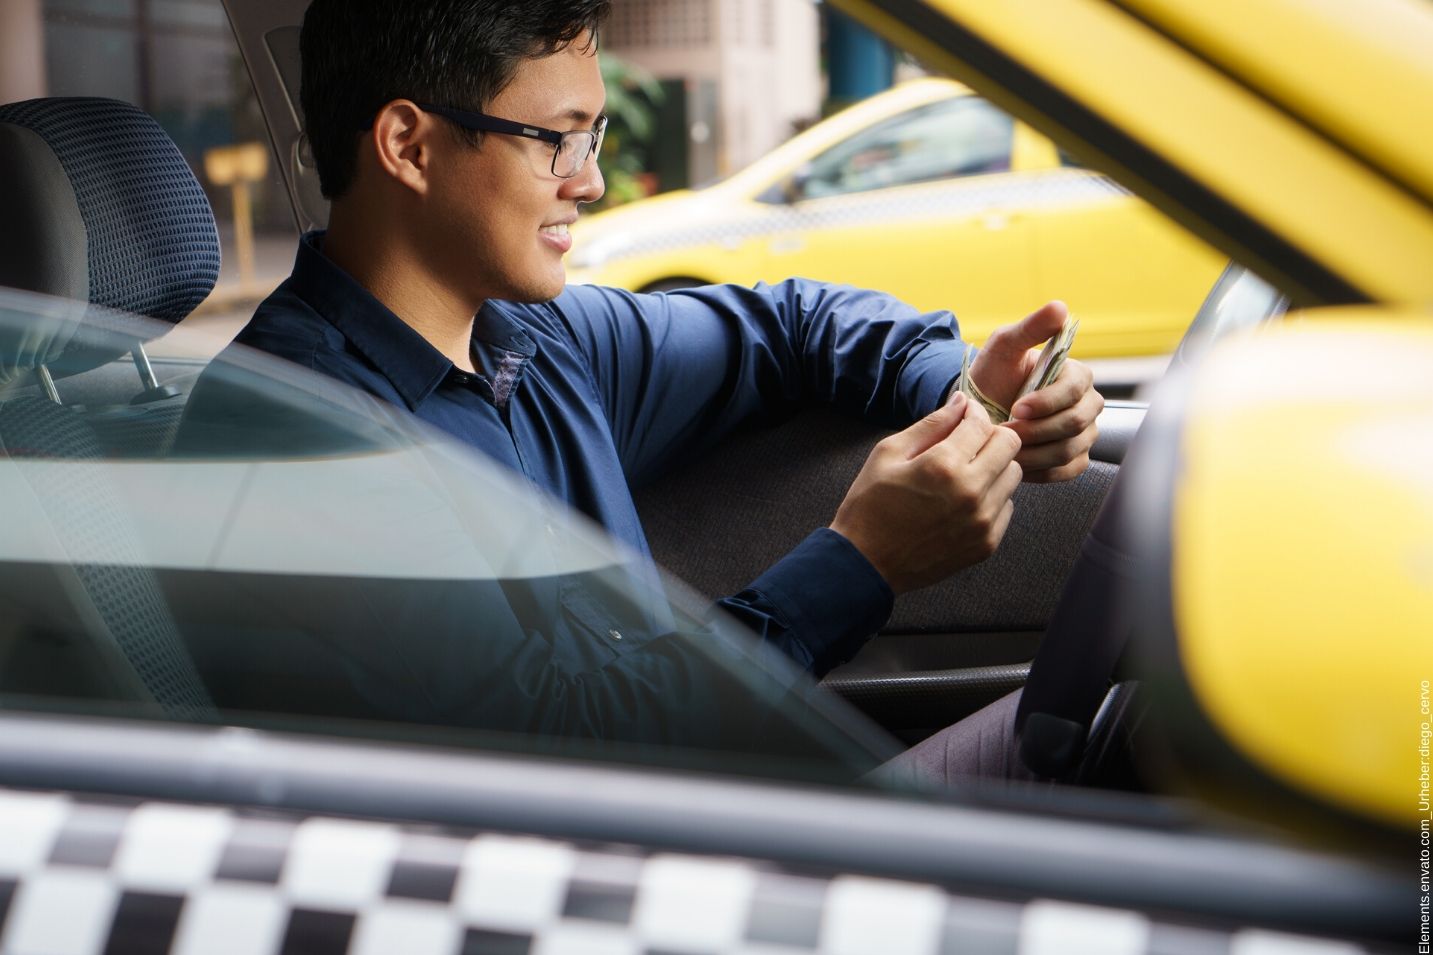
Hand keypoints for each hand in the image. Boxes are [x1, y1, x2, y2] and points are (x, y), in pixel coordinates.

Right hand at [830, 392, 1022, 593]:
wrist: (865, 564)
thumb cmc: (870, 505)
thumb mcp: (889, 453)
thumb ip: (931, 424)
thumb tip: (962, 401)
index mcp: (943, 465)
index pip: (982, 423)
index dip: (972, 412)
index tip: (962, 416)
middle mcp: (971, 492)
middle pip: (1010, 446)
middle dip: (989, 437)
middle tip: (967, 444)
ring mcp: (982, 522)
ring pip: (1014, 476)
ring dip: (995, 467)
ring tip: (966, 474)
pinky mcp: (986, 544)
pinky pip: (1006, 507)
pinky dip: (992, 498)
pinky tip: (964, 502)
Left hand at [968, 300, 1101, 482]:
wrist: (981, 411)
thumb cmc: (994, 376)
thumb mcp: (1004, 347)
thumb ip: (1030, 328)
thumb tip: (1059, 307)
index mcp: (1076, 375)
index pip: (1075, 390)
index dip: (1047, 402)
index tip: (1017, 408)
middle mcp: (1087, 405)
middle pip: (1075, 423)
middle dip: (1036, 430)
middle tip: (1006, 431)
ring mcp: (1084, 434)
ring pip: (1070, 449)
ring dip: (1034, 451)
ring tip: (1006, 447)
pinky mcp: (1074, 459)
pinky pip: (1068, 470)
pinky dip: (1041, 469)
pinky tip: (1017, 461)